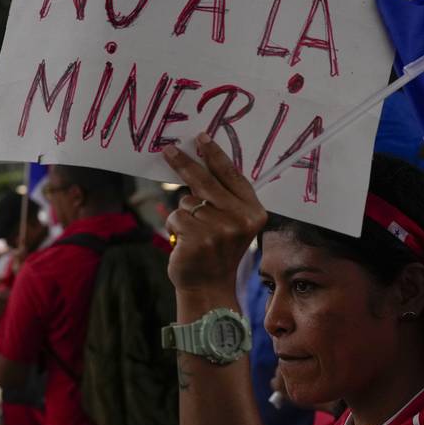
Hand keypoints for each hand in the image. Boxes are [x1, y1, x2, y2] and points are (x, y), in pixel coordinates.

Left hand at [162, 132, 266, 295]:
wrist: (209, 286)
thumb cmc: (217, 249)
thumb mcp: (233, 223)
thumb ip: (224, 197)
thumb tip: (199, 161)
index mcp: (254, 212)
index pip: (232, 176)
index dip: (215, 155)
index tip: (201, 138)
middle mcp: (241, 220)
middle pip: (206, 181)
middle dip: (185, 163)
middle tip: (169, 150)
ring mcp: (220, 230)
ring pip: (187, 202)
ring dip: (183, 213)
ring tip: (194, 233)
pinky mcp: (198, 239)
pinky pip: (176, 216)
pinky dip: (175, 226)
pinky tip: (185, 241)